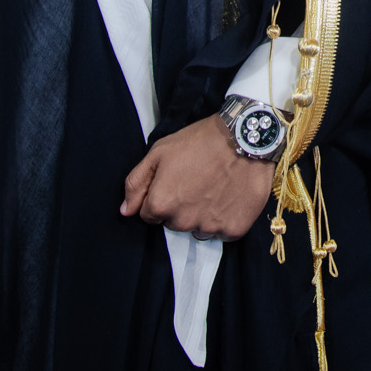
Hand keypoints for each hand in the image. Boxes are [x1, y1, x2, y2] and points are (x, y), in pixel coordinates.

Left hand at [120, 116, 275, 238]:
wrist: (245, 137)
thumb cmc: (201, 141)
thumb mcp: (160, 152)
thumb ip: (137, 183)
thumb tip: (125, 210)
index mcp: (161, 204)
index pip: (150, 214)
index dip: (162, 195)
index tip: (177, 180)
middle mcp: (183, 221)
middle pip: (174, 223)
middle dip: (181, 206)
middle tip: (197, 181)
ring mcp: (209, 227)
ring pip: (198, 229)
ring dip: (203, 214)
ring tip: (216, 187)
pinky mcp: (234, 229)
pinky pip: (223, 232)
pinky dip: (225, 218)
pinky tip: (230, 196)